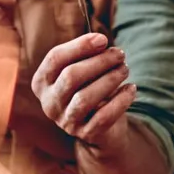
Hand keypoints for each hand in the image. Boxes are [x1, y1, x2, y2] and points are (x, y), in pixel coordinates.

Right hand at [32, 33, 135, 147]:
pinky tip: (131, 89)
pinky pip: (104, 117)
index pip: (55, 58)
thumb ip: (87, 54)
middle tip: (120, 55)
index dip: (79, 46)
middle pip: (70, 76)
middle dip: (99, 62)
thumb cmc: (89, 88)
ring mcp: (66, 121)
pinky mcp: (86, 134)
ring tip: (125, 69)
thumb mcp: (83, 70)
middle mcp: (49, 103)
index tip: (103, 39)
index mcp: (42, 82)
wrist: (101, 128)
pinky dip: (121, 100)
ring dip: (110, 79)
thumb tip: (100, 41)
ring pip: (85, 98)